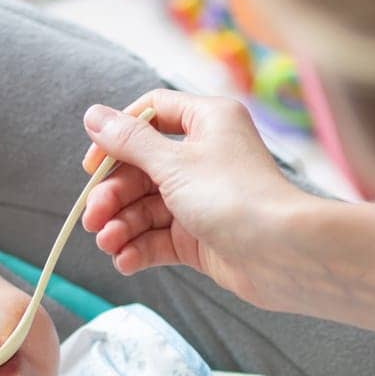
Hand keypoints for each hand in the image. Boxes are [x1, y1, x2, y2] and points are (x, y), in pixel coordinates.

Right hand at [80, 91, 310, 306]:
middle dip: (113, 196)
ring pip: (147, 208)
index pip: (150, 115)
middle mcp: (205, 156)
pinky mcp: (201, 237)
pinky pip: (160, 239)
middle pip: (141, 169)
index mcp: (206, 122)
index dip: (117, 137)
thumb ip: (129, 142)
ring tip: (108, 244)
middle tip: (92, 219)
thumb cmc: (234, 196)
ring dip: (122, 226)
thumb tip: (93, 116)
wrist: (282, 254)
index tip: (93, 165)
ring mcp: (202, 199)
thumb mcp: (173, 163)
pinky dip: (140, 248)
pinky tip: (125, 260)